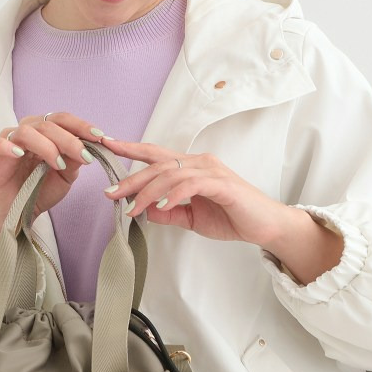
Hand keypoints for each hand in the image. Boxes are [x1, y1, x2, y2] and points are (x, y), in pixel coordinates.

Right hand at [0, 113, 110, 264]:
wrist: (19, 214)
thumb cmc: (40, 191)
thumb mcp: (66, 175)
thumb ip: (75, 158)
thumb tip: (90, 143)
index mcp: (43, 133)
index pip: (61, 119)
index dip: (80, 125)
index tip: (99, 136)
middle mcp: (25, 132)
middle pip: (46, 123)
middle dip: (69, 139)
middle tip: (85, 157)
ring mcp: (6, 141)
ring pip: (26, 131)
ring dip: (47, 146)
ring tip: (59, 164)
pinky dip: (7, 146)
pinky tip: (19, 154)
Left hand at [100, 139, 285, 245]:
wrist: (264, 226)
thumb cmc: (232, 218)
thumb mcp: (192, 218)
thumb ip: (169, 213)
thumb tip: (145, 211)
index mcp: (191, 167)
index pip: (156, 154)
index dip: (130, 149)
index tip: (107, 145)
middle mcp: (199, 163)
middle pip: (157, 164)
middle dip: (131, 178)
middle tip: (110, 193)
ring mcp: (211, 171)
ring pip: (170, 174)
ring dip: (148, 192)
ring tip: (132, 209)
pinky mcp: (221, 183)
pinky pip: (191, 184)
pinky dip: (174, 194)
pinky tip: (162, 206)